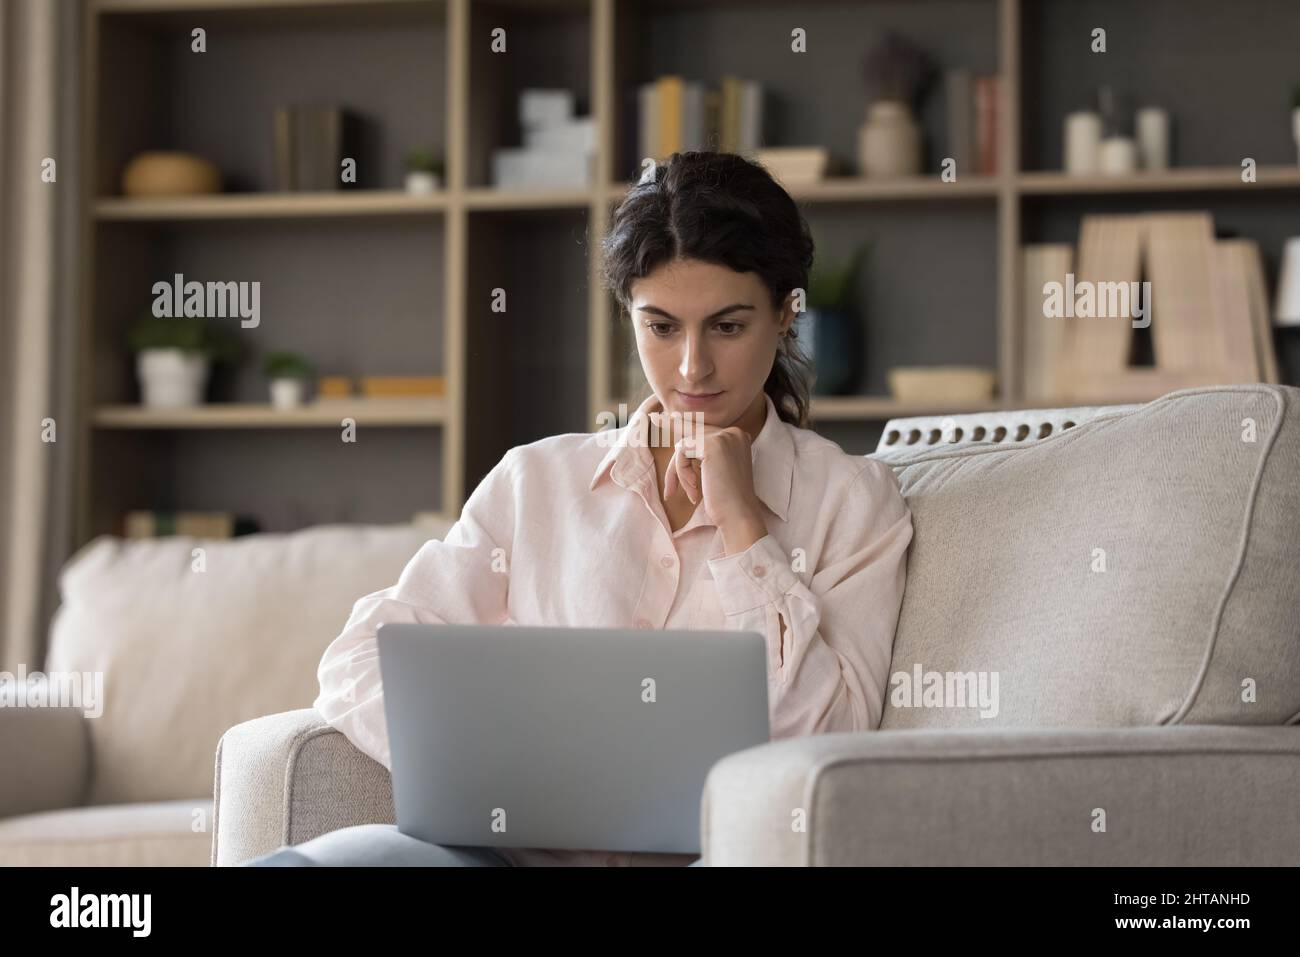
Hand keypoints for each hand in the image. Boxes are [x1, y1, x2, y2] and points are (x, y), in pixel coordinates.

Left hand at [652, 413, 766, 552]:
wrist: (738, 516)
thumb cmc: (726, 501)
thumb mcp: (716, 471)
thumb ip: (703, 452)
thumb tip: (680, 439)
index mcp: (737, 437)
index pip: (704, 429)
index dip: (682, 425)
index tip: (663, 417)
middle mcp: (733, 432)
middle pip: (692, 434)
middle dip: (674, 444)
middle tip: (653, 421)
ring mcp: (724, 436)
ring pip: (684, 445)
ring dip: (680, 471)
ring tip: (691, 493)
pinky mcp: (712, 444)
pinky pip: (682, 452)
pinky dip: (681, 472)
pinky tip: (694, 491)